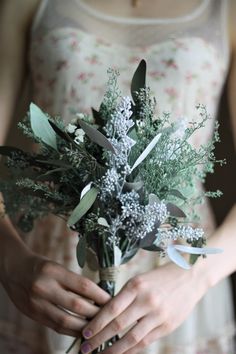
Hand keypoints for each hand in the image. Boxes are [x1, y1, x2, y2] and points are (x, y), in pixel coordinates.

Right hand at [1, 246, 110, 337]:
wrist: (13, 270)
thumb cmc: (40, 266)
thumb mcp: (57, 267)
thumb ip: (73, 281)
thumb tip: (97, 296)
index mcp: (53, 271)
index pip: (83, 285)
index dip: (100, 295)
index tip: (112, 300)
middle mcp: (44, 287)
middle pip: (77, 305)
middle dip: (96, 313)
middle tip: (109, 316)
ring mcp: (37, 303)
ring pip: (66, 320)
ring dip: (85, 326)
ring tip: (98, 327)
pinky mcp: (33, 314)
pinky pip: (55, 326)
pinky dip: (71, 331)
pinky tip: (82, 331)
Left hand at [80, 262, 206, 353]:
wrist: (189, 277)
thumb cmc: (159, 278)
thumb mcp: (140, 280)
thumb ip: (125, 297)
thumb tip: (105, 315)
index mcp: (136, 286)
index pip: (112, 308)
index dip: (97, 323)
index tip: (85, 333)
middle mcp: (146, 300)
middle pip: (118, 325)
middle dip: (100, 338)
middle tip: (86, 348)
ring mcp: (158, 314)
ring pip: (132, 338)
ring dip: (115, 350)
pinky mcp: (168, 325)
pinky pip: (147, 342)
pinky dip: (132, 350)